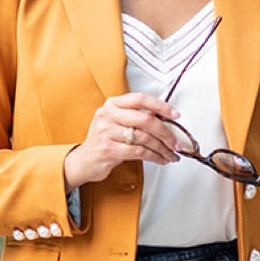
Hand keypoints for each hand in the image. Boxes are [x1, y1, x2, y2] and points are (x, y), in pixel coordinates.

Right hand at [64, 91, 180, 187]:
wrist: (83, 161)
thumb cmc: (104, 141)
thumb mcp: (115, 123)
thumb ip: (135, 118)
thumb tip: (164, 119)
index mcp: (112, 104)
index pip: (140, 99)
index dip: (161, 106)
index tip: (175, 114)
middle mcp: (107, 115)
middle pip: (146, 119)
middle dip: (166, 132)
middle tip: (176, 142)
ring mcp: (106, 132)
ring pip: (144, 138)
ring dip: (162, 148)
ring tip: (171, 154)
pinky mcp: (108, 150)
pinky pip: (139, 152)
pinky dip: (154, 157)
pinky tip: (160, 159)